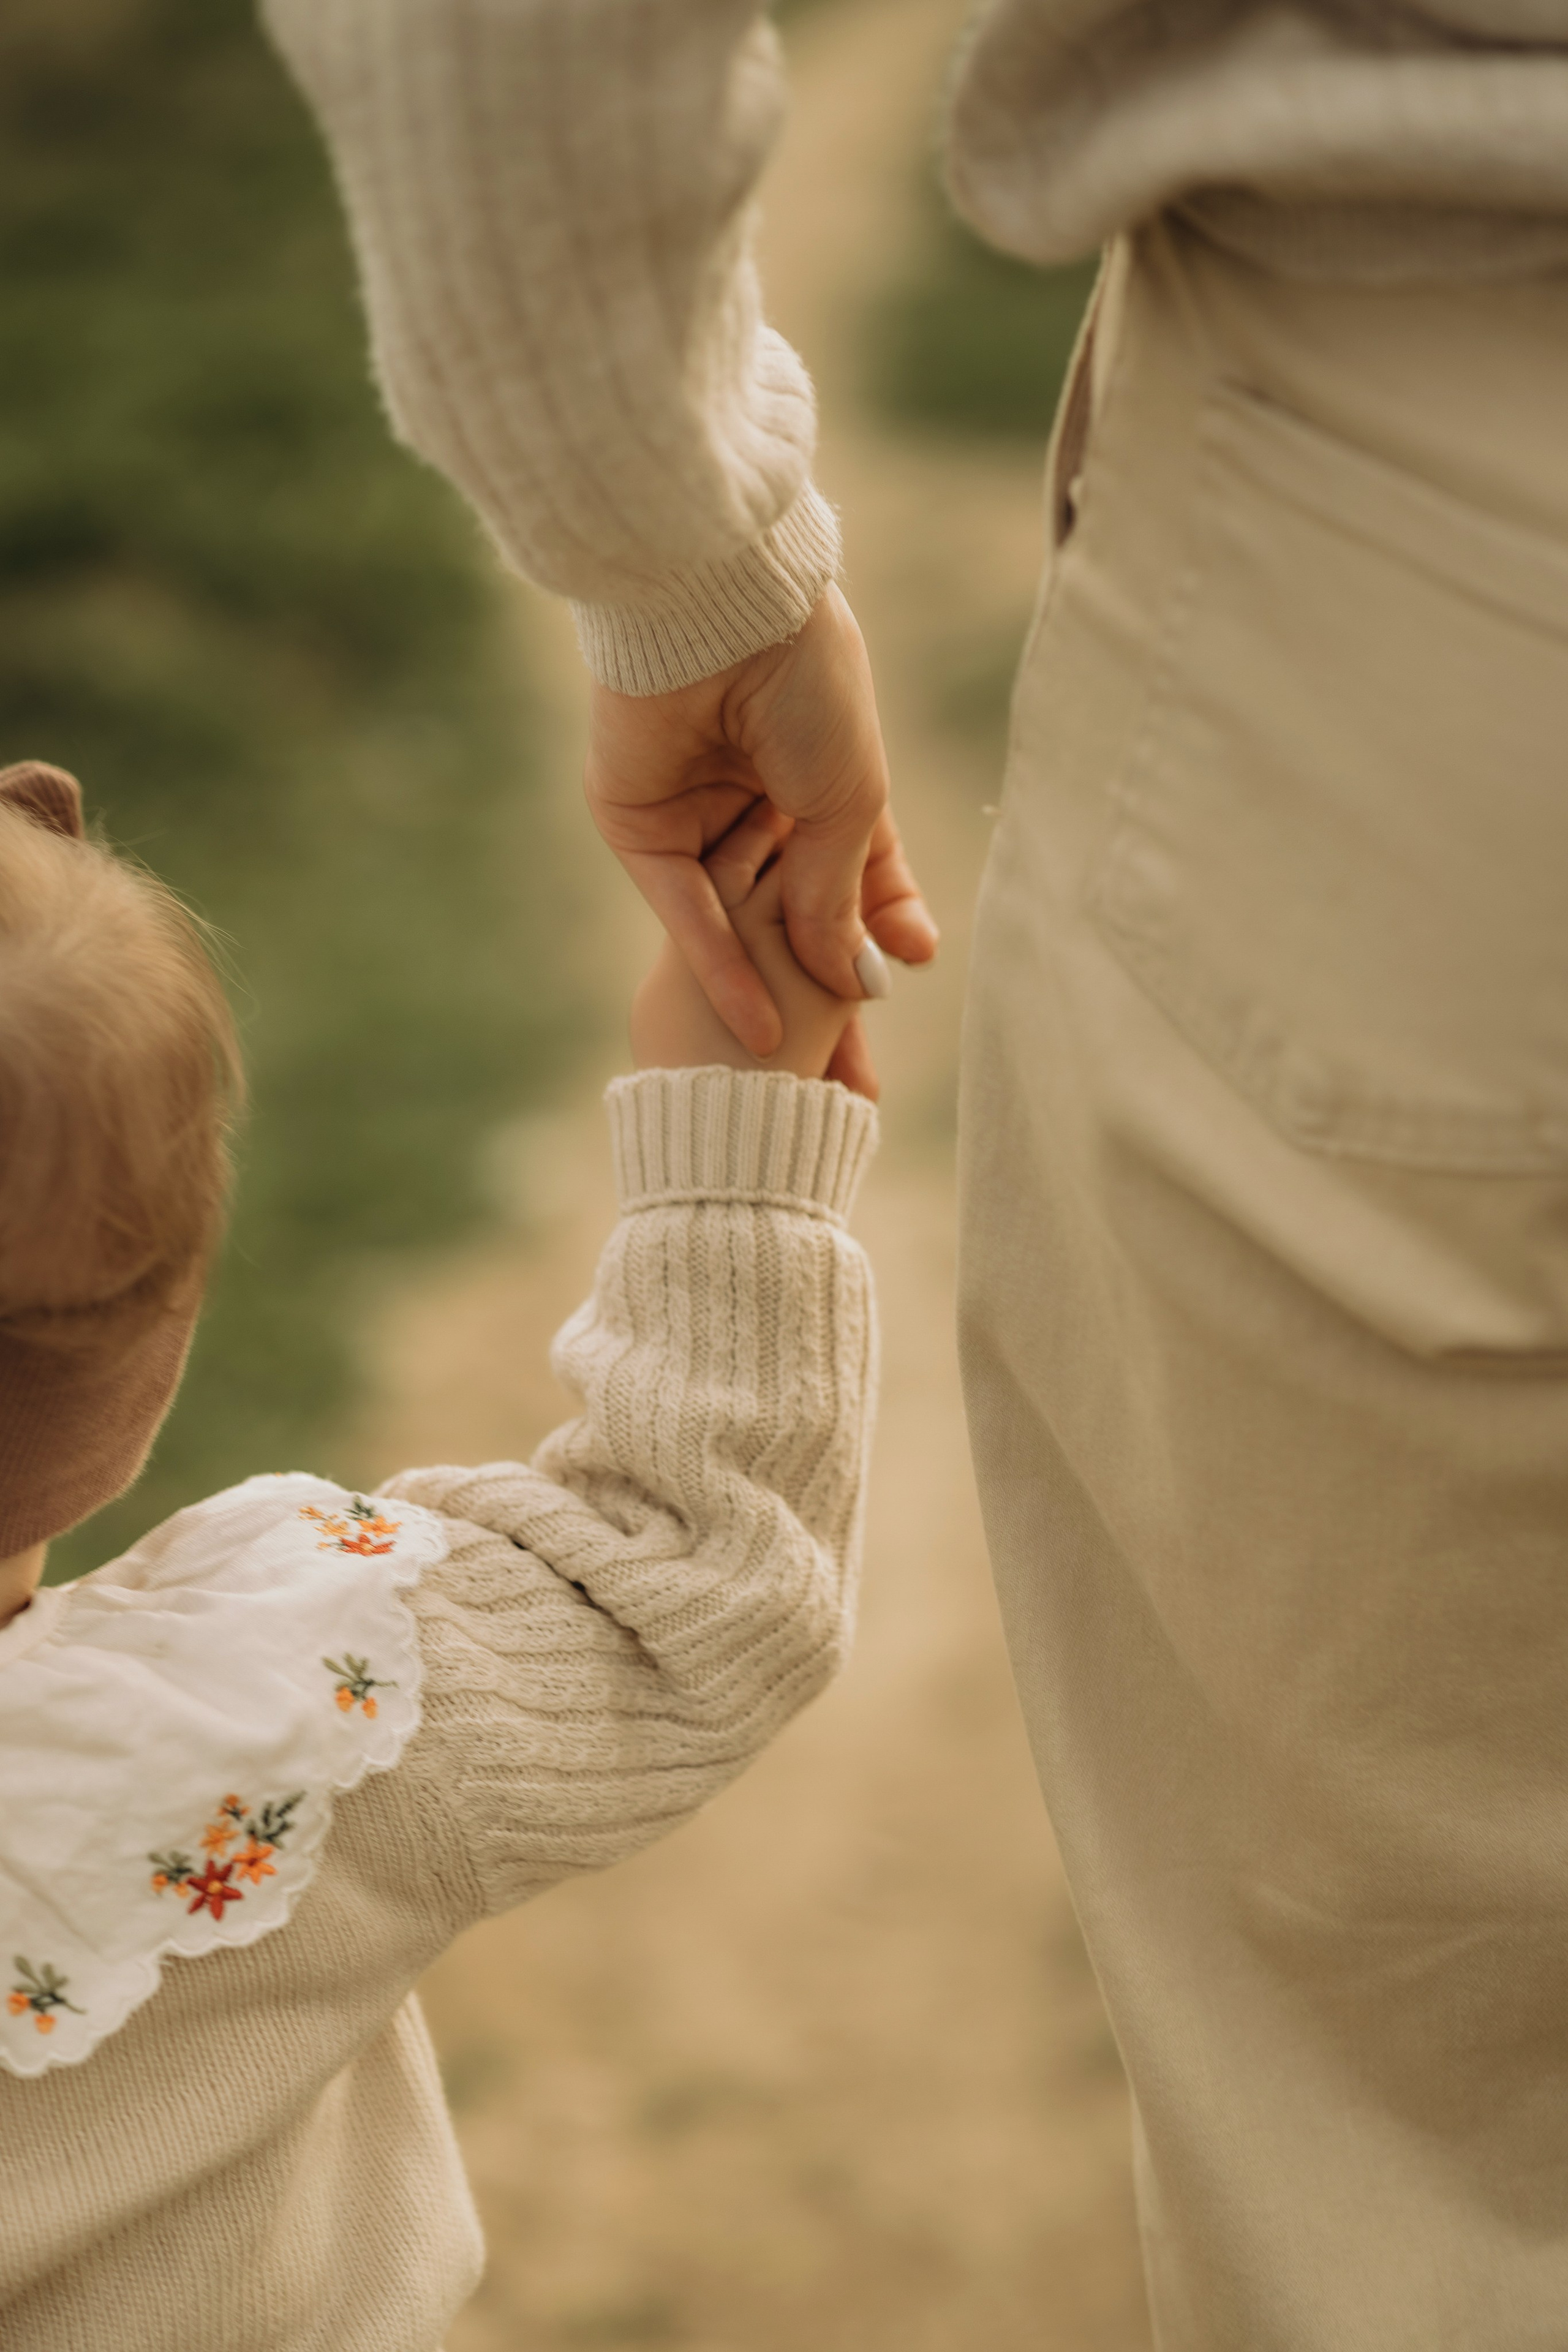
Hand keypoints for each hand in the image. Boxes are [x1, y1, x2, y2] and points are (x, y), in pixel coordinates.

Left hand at [586, 584, 936, 1057]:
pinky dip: (720, 969)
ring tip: (807, 1065)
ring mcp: (697, 817)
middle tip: (857, 1062)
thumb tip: (852, 983)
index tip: (910, 963)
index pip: (856, 866)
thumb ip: (840, 894)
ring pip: (741, 921)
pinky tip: (757, 1025)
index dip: (882, 920)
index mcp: (817, 773)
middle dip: (825, 986)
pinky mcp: (641, 831)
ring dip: (775, 991)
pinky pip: (684, 915)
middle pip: (794, 909)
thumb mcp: (848, 798)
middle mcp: (757, 800)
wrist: (718, 614)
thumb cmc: (805, 685)